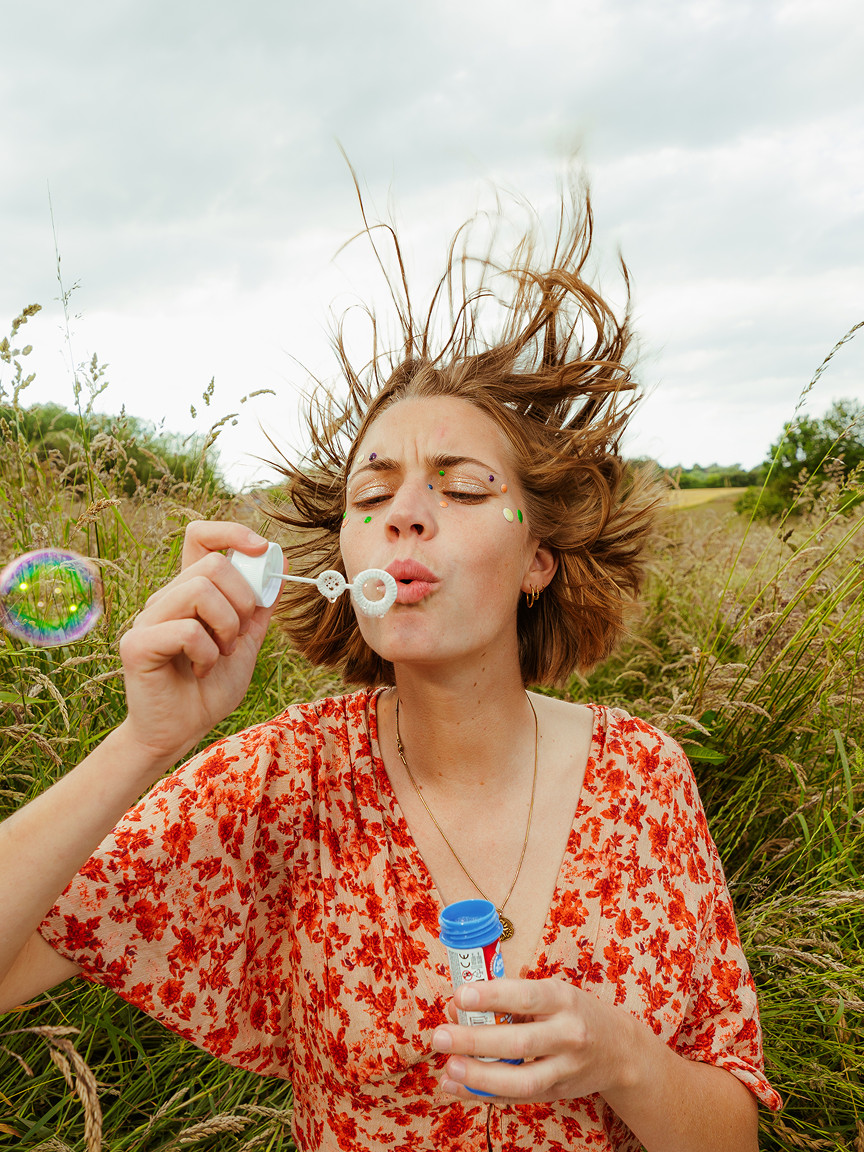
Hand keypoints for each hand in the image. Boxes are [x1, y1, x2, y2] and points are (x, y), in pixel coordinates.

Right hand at [117, 521, 281, 767]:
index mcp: (190, 592)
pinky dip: (208, 653)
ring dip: (226, 627)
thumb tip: (281, 560)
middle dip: (243, 600)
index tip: (261, 550)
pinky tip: (202, 670)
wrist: (182, 730)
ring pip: (200, 590)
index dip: (231, 533)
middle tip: (238, 636)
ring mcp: (148, 619)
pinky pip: (187, 630)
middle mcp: (165, 598)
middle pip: (213, 564)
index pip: (200, 537)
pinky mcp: (138, 644)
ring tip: (221, 655)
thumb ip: (260, 604)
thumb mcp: (247, 640)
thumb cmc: (210, 687)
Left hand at [431, 977, 639, 1105]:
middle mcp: (568, 1034)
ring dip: (479, 1077)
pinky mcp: (557, 1094)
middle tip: (439, 1037)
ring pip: (520, 1080)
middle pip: (518, 1043)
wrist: (620, 1051)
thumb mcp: (551, 994)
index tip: (459, 996)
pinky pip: (518, 1098)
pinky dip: (485, 1094)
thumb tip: (458, 1008)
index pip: (525, 996)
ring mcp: (565, 1069)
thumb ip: (509, 1000)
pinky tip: (458, 1088)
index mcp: (562, 999)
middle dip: (474, 1041)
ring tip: (448, 1070)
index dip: (491, 996)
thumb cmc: (573, 1012)